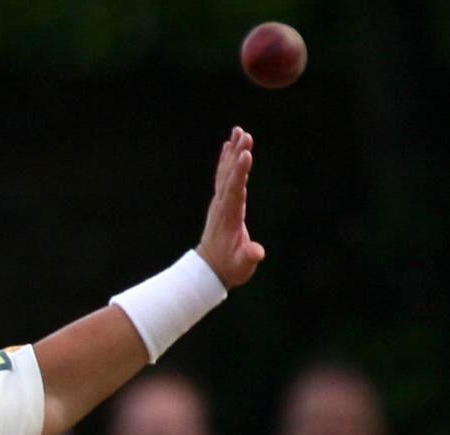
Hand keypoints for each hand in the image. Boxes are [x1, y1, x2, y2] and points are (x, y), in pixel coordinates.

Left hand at [197, 127, 265, 287]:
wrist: (210, 271)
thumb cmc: (229, 268)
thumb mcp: (242, 266)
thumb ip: (249, 257)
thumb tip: (256, 253)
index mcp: (229, 217)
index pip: (235, 190)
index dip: (240, 172)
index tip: (245, 154)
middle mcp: (222, 206)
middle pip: (230, 176)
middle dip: (237, 155)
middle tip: (244, 134)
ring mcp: (220, 203)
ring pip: (226, 172)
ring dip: (232, 152)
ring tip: (238, 131)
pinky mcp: (222, 202)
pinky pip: (223, 176)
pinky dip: (226, 160)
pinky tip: (228, 145)